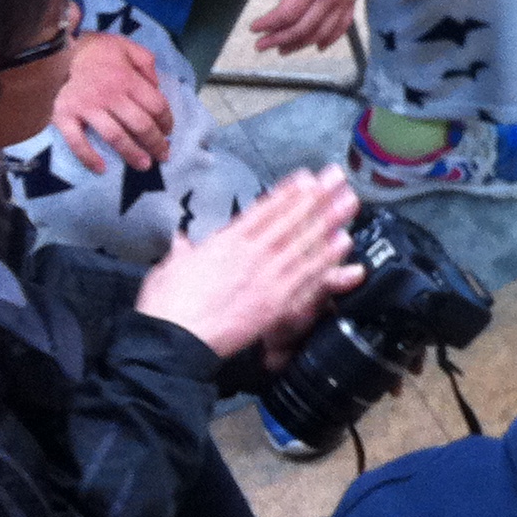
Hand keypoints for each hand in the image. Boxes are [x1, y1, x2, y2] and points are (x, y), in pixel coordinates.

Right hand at [52, 30, 173, 173]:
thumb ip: (146, 63)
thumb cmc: (94, 50)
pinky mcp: (63, 116)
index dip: (167, 121)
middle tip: (163, 155)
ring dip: (132, 154)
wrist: (53, 49)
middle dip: (156, 143)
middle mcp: (110, 96)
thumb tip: (157, 86)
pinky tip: (101, 169)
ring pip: (115, 136)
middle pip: (140, 125)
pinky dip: (89, 157)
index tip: (169, 132)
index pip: (156, 106)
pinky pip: (77, 141)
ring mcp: (86, 108)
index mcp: (127, 79)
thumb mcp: (127, 46)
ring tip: (144, 165)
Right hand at [133, 165, 363, 359]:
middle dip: (317, 196)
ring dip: (329, 220)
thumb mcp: (170, 266)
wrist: (173, 339)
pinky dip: (328, 257)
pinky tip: (344, 243)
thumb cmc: (167, 305)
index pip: (263, 210)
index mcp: (226, 241)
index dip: (288, 192)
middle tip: (339, 178)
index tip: (307, 177)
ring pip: (304, 242)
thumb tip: (182, 238)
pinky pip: (308, 275)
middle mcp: (251, 252)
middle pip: (291, 219)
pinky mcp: (278, 300)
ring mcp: (267, 275)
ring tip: (349, 202)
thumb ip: (183, 249)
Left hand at [243, 0, 373, 54]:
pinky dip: (329, 39)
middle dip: (279, 39)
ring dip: (300, 44)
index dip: (268, 24)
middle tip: (261, 45)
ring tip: (282, 49)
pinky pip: (342, 26)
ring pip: (321, 31)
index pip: (287, 13)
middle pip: (302, 28)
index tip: (253, 28)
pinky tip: (317, 46)